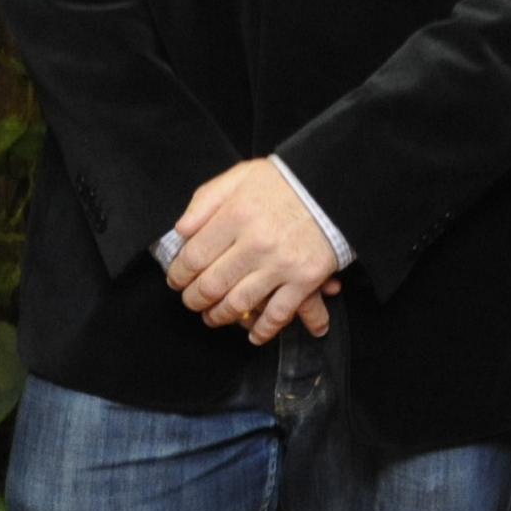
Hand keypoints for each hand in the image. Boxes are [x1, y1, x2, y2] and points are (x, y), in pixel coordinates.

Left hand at [165, 159, 339, 343]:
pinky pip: (278, 314)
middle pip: (211, 284)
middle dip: (194, 299)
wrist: (334, 186)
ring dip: (219, 316)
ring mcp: (281, 264)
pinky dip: (262, 330)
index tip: (176, 279)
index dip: (178, 274)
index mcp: (237, 214)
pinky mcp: (305, 279)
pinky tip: (252, 334)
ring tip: (213, 316)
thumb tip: (181, 230)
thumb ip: (206, 200)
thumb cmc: (286, 181)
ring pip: (238, 303)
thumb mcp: (240, 176)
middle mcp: (256, 242)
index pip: (194, 256)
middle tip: (191, 300)